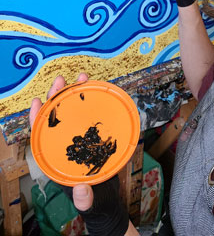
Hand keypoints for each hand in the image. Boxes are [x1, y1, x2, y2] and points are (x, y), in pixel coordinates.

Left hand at [30, 75, 130, 235]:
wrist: (108, 202)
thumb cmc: (95, 202)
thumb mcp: (90, 201)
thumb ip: (85, 198)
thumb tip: (80, 191)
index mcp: (60, 160)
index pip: (43, 135)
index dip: (38, 118)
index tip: (38, 100)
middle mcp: (68, 146)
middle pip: (58, 118)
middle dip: (58, 97)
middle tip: (62, 80)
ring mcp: (81, 139)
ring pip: (74, 113)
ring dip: (75, 94)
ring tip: (82, 78)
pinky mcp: (94, 137)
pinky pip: (89, 117)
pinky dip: (91, 103)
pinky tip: (95, 91)